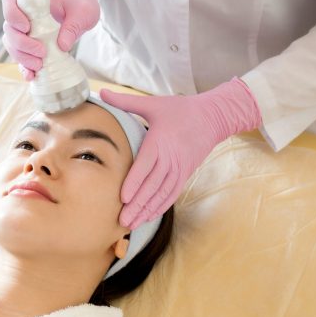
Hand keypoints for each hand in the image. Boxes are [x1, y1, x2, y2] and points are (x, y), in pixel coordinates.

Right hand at [1, 0, 98, 80]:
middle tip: (41, 51)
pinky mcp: (30, 47)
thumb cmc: (80, 6)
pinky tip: (31, 75)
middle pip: (9, 28)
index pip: (9, 1)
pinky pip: (20, 58)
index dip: (12, 15)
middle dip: (21, 43)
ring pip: (12, 45)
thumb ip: (73, 26)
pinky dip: (24, 68)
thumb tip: (62, 45)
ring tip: (40, 64)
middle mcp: (24, 16)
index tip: (26, 27)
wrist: (82, 15)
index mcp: (32, 1)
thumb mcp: (83, 12)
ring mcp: (25, 32)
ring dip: (22, 57)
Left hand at [101, 78, 262, 229]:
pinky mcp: (185, 174)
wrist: (213, 117)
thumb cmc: (179, 110)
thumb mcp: (153, 104)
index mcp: (159, 142)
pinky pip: (172, 193)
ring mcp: (179, 168)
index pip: (145, 166)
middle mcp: (170, 158)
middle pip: (152, 186)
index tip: (123, 197)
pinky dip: (160, 206)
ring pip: (162, 194)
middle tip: (123, 220)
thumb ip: (125, 101)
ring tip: (132, 224)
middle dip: (137, 204)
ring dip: (147, 210)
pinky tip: (149, 217)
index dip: (135, 183)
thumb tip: (102, 92)